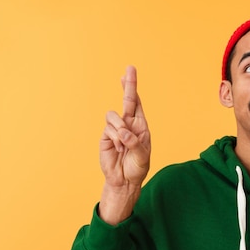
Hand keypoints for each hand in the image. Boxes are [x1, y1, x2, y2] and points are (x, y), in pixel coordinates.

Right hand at [100, 65, 150, 188]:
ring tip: (125, 145)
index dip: (133, 88)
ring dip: (121, 130)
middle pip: (127, 100)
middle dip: (128, 84)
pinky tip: (119, 149)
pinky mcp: (106, 136)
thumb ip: (135, 143)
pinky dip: (116, 139)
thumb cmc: (137, 167)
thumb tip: (123, 131)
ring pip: (114, 116)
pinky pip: (109, 129)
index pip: (136, 103)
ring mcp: (116, 129)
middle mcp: (128, 124)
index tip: (129, 71)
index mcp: (140, 125)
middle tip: (129, 68)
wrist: (125, 180)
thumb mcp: (143, 156)